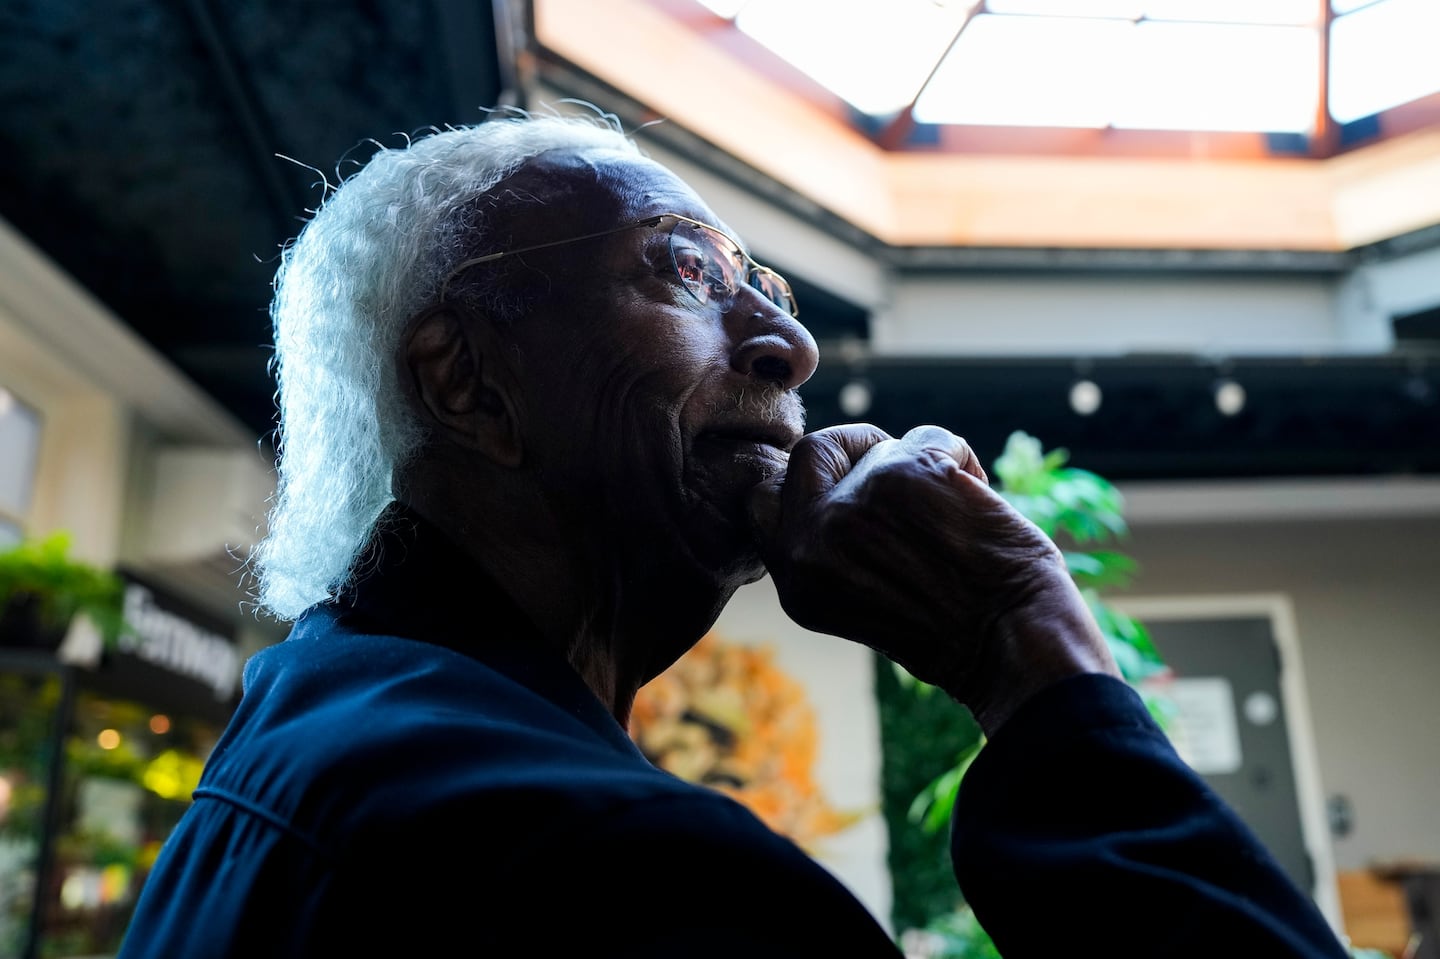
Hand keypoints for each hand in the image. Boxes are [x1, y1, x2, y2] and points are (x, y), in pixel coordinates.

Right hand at [749, 424, 1117, 732]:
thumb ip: (833, 548)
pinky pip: (930, 436)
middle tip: (892, 466)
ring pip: (880, 444)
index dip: (808, 483)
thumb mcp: (858, 602)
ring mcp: (854, 504)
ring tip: (953, 505)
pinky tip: (981, 500)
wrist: (1014, 645)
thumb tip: (845, 484)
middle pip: (809, 453)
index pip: (766, 501)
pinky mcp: (906, 474)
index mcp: (796, 580)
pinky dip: (962, 459)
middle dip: (850, 447)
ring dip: (920, 462)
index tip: (849, 488)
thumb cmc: (954, 633)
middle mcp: (812, 540)